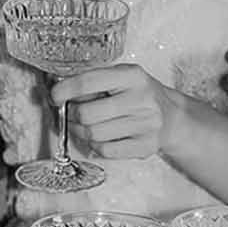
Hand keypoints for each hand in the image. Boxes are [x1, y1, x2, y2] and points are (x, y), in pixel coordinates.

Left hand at [52, 63, 185, 161]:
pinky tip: (100, 138)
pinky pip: (105, 150)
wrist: (172, 117)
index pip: (88, 82)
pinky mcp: (145, 146)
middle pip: (87, 113)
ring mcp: (146, 124)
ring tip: (84, 126)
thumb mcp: (121, 78)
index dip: (64, 90)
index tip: (54, 96)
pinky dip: (96, 146)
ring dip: (80, 132)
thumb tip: (56, 90)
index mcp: (132, 76)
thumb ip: (93, 82)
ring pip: (94, 134)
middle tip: (70, 114)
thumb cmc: (138, 95)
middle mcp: (142, 99)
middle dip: (71, 115)